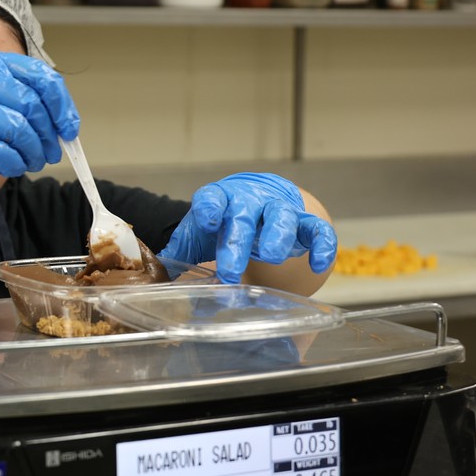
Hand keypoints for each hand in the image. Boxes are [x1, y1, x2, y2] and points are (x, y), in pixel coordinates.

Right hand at [0, 51, 79, 196]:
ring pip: (19, 130)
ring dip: (34, 152)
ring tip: (33, 161)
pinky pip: (2, 153)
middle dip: (48, 135)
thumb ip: (28, 103)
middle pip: (32, 106)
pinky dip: (15, 164)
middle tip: (52, 152)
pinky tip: (15, 166)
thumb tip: (65, 124)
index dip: (62, 105)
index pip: (41, 77)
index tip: (69, 128)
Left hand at [158, 173, 336, 283]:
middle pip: (245, 216)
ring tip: (271, 256)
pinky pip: (318, 231)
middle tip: (231, 269)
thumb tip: (152, 277)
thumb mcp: (197, 232)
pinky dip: (322, 245)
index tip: (208, 219)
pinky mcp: (304, 222)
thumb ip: (178, 252)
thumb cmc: (222, 219)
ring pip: (282, 217)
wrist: (254, 198)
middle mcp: (249, 202)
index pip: (211, 199)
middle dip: (238, 241)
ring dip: (278, 235)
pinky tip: (319, 264)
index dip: (210, 208)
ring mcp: (278, 210)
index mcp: (219, 201)